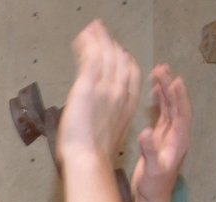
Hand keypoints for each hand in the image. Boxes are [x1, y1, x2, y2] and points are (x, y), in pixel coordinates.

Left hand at [57, 21, 141, 165]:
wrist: (88, 159)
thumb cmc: (95, 155)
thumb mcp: (111, 133)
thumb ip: (110, 117)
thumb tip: (103, 115)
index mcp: (128, 103)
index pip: (131, 72)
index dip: (126, 59)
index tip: (119, 51)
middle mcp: (119, 91)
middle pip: (119, 59)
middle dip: (110, 43)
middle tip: (101, 31)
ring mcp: (105, 87)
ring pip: (105, 55)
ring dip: (98, 39)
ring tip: (92, 28)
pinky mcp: (87, 86)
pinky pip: (90, 58)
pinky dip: (88, 44)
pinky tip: (83, 37)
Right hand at [131, 65, 191, 201]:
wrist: (153, 197)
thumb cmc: (154, 185)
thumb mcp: (152, 169)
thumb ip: (150, 151)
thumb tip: (145, 132)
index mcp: (179, 140)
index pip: (182, 114)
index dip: (179, 97)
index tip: (174, 81)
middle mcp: (178, 134)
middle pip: (177, 105)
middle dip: (171, 87)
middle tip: (163, 69)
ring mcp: (170, 135)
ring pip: (170, 107)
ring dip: (166, 90)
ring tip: (158, 72)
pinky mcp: (162, 137)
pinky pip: (163, 114)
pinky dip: (160, 101)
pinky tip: (154, 90)